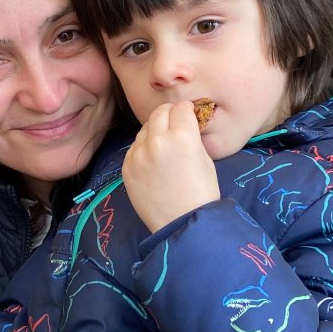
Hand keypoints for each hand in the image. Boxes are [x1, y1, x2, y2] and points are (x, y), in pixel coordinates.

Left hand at [123, 101, 219, 231]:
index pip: (181, 108)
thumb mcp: (205, 159)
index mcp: (182, 136)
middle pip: (159, 113)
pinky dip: (143, 148)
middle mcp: (157, 141)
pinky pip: (134, 148)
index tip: (188, 117)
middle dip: (169, 115)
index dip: (187, 112)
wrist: (180, 223)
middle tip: (175, 125)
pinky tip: (152, 161)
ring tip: (163, 146)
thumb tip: (184, 126)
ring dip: (154, 131)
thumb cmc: (201, 193)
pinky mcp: (127, 167)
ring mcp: (138, 154)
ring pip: (144, 129)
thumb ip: (192, 138)